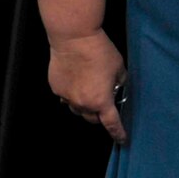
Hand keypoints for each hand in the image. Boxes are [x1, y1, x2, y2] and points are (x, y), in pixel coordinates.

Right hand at [47, 29, 126, 143]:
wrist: (74, 38)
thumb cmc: (100, 51)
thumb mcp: (119, 67)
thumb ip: (118, 81)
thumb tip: (114, 86)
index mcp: (101, 101)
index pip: (111, 124)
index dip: (118, 133)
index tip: (122, 140)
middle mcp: (83, 103)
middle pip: (92, 119)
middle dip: (99, 114)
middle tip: (103, 101)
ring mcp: (67, 97)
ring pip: (76, 109)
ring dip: (84, 105)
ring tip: (87, 89)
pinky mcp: (56, 88)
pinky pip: (65, 97)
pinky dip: (71, 93)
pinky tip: (74, 79)